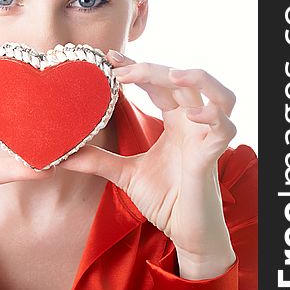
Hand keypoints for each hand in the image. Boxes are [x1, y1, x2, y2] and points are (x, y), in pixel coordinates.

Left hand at [57, 51, 237, 278]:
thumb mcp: (125, 174)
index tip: (109, 58)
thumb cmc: (165, 200)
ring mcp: (206, 138)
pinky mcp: (213, 157)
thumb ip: (99, 160)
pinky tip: (192, 115)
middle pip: (183, 82)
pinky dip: (213, 117)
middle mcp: (193, 124)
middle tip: (119, 69)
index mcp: (175, 122)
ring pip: (218, 95)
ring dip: (198, 80)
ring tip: (171, 74)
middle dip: (152, 69)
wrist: (183, 232)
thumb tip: (64, 154)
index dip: (137, 67)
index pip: (159, 84)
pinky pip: (224, 129)